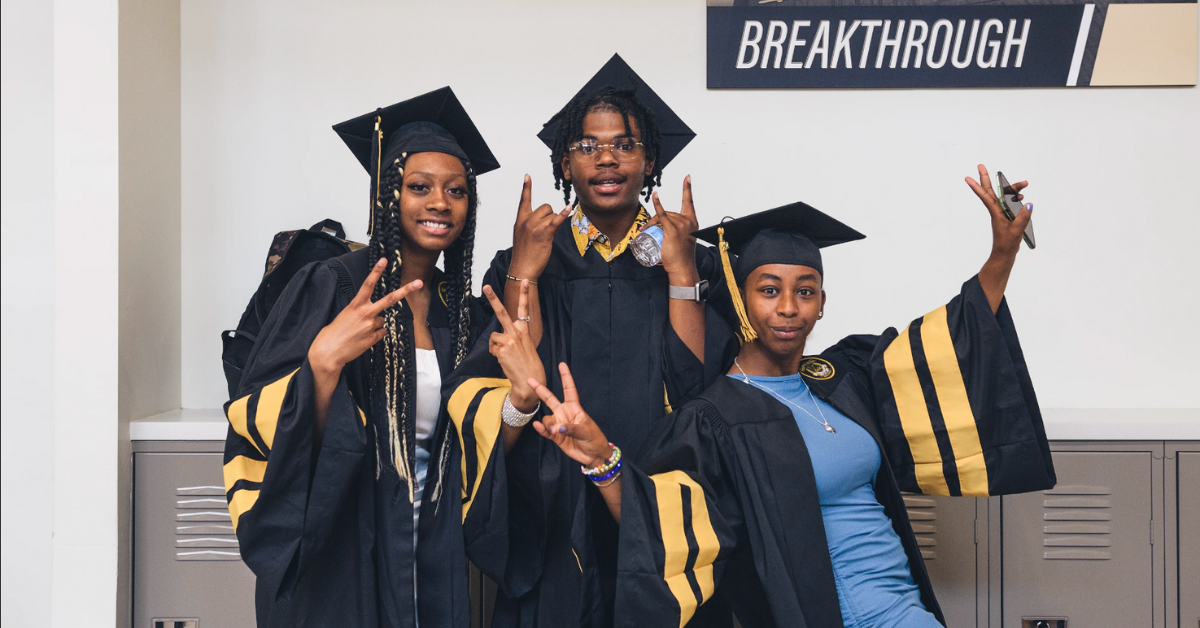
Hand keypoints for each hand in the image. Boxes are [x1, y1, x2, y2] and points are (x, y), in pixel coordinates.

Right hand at [309, 258, 421, 375]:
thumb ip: (361, 311)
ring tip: (360, 331)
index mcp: (355, 305)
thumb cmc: (334, 332)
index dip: (376, 271)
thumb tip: (377, 317)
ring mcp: (371, 326)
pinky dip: (375, 335)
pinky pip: (381, 333)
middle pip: (389, 299)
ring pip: (382, 320)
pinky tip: (363, 338)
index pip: (368, 284)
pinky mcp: (374, 338)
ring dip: (375, 325)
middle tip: (419, 282)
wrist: (329, 351)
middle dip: (405, 290)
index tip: (384, 260)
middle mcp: (365, 313)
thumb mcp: (345, 315)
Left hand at [483, 281, 544, 412]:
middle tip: (485, 286)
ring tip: (506, 356)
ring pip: (493, 337)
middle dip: (493, 298)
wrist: (529, 380)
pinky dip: (496, 355)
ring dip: (496, 348)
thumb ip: (513, 338)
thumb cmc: (528, 365)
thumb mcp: (524, 347)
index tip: (523, 280)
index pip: (524, 309)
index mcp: (524, 330)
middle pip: (502, 312)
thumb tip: (498, 339)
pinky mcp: (502, 348)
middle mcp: (517, 332)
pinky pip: (492, 349)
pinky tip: (505, 361)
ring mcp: (509, 339)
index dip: (524, 294)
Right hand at [508, 175, 570, 280]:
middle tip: (545, 231)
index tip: (527, 176)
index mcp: (520, 220)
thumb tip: (544, 219)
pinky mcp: (544, 233)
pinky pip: (556, 220)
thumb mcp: (522, 235)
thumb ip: (530, 224)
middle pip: (545, 207)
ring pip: (552, 214)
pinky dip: (563, 214)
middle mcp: (526, 220)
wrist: (522, 268)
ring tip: (546, 237)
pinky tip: (569, 207)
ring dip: (553, 223)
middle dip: (549, 216)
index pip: (523, 200)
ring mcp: (535, 226)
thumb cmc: (523, 254)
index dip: (526, 188)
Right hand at [528, 363, 611, 467]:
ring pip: (547, 418)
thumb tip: (557, 427)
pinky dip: (541, 429)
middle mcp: (564, 413)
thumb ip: (571, 428)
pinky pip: (545, 430)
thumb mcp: (586, 430)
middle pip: (550, 398)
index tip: (562, 364)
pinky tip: (537, 426)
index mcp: (574, 408)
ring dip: (548, 423)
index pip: (569, 389)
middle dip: (540, 389)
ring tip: (554, 430)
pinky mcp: (556, 436)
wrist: (593, 455)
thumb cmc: (594, 439)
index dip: (565, 377)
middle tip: (530, 379)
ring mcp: (559, 424)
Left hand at [646, 175, 698, 280]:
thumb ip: (676, 231)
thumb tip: (661, 227)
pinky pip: (662, 215)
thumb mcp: (682, 240)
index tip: (687, 177)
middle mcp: (688, 221)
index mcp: (693, 222)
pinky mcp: (672, 229)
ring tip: (644, 232)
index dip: (687, 189)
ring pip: (662, 217)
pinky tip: (655, 196)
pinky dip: (658, 204)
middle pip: (669, 212)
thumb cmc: (681, 257)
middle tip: (646, 230)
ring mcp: (681, 224)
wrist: (682, 268)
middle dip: (656, 220)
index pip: (689, 202)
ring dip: (651, 223)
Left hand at [964, 164, 1031, 261]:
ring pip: (1004, 195)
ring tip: (1025, 184)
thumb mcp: (1016, 230)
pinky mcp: (1006, 216)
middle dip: (986, 178)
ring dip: (1012, 188)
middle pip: (991, 191)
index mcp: (996, 213)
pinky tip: (1022, 198)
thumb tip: (1029, 204)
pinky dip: (1015, 198)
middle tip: (980, 165)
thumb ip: (1023, 217)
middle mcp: (996, 210)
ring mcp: (1001, 213)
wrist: (1004, 254)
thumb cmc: (1007, 244)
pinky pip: (1009, 203)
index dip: (976, 186)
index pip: (985, 196)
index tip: (967, 177)